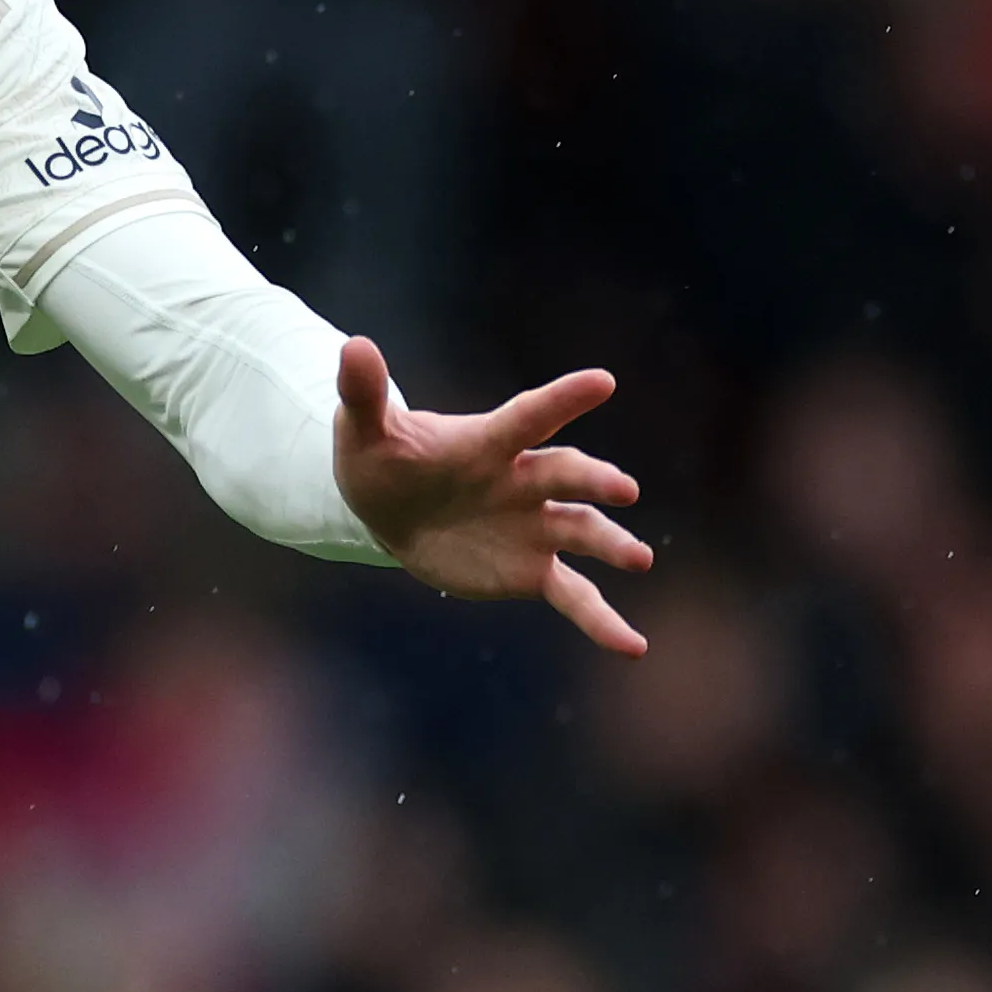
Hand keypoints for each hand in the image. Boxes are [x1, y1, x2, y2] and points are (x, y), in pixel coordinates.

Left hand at [331, 342, 652, 653]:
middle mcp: (524, 481)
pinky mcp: (533, 570)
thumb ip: (364, 393)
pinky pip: (575, 596)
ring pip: (582, 532)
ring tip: (639, 559)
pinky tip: (632, 646)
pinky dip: (602, 620)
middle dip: (593, 481)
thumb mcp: (364, 429)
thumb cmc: (383, 460)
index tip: (602, 382)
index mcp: (489, 443)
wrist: (392, 511)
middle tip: (622, 489)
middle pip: (565, 475)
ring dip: (611, 544)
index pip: (529, 417)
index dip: (562, 401)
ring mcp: (535, 526)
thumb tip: (352, 346)